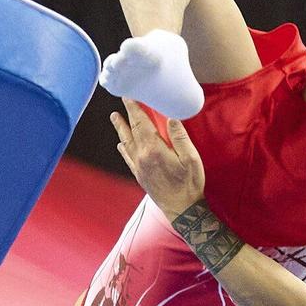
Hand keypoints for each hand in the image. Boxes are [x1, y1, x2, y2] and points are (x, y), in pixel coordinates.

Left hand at [112, 100, 205, 219]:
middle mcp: (142, 157)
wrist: (182, 210)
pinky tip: (121, 145)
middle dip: (126, 115)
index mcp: (154, 149)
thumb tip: (170, 118)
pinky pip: (128, 158)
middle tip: (121, 101)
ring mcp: (139, 167)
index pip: (141, 123)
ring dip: (121, 129)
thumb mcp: (191, 158)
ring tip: (115, 118)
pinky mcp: (140, 176)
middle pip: (131, 131)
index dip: (134, 108)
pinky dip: (123, 148)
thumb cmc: (189, 183)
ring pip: (126, 143)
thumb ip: (179, 137)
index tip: (129, 96)